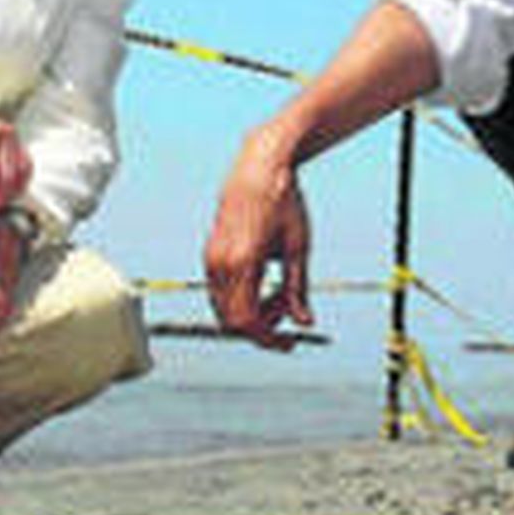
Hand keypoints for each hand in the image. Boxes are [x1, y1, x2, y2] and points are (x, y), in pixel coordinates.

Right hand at [204, 127, 314, 348]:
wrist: (258, 170)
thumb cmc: (282, 203)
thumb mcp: (299, 248)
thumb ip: (298, 289)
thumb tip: (304, 322)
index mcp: (244, 262)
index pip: (249, 320)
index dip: (269, 338)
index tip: (289, 343)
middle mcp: (221, 263)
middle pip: (234, 320)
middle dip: (262, 327)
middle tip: (288, 313)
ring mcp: (211, 259)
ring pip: (224, 309)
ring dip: (251, 313)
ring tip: (278, 295)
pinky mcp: (210, 255)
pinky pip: (221, 293)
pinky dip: (241, 299)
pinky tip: (263, 284)